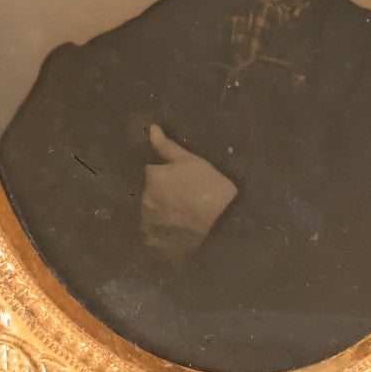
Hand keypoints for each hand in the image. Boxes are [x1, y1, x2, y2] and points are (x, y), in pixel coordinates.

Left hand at [141, 124, 237, 263]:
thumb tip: (150, 128)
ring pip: (150, 214)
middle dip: (161, 194)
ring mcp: (149, 224)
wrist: (225, 221)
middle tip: (184, 198)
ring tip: (182, 216)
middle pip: (149, 194)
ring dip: (160, 213)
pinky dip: (160, 232)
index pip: (152, 172)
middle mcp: (145, 200)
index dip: (167, 176)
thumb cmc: (210, 185)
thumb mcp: (190, 160)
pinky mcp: (155, 242)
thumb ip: (166, 146)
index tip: (182, 181)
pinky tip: (177, 230)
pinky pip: (151, 235)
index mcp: (152, 178)